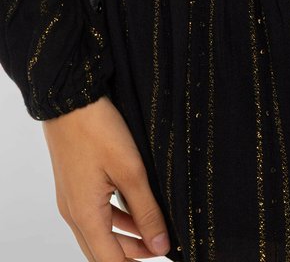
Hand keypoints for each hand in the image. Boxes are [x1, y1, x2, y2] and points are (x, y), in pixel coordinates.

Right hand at [42, 94, 170, 259]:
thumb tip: (160, 246)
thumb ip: (146, 211)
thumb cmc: (98, 131)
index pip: (109, 261)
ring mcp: (72, 200)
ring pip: (98, 233)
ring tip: (153, 229)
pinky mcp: (74, 185)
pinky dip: (115, 218)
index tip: (162, 253)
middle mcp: (74, 214)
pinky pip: (94, 214)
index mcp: (86, 216)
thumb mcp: (130, 171)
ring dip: (124, 236)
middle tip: (160, 244)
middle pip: (102, 251)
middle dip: (131, 253)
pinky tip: (134, 208)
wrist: (70, 100)